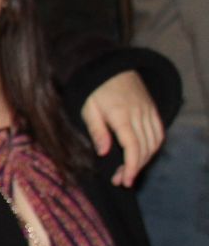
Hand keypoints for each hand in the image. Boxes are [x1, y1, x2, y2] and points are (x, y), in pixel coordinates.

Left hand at [80, 71, 165, 186]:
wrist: (109, 65)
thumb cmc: (93, 88)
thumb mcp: (87, 108)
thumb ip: (97, 130)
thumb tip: (104, 153)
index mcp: (121, 114)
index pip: (132, 146)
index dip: (130, 166)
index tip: (124, 180)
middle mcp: (139, 113)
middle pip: (144, 148)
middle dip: (134, 167)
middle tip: (121, 180)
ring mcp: (148, 110)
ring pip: (154, 142)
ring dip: (145, 159)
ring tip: (129, 171)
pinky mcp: (152, 109)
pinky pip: (158, 132)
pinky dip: (154, 146)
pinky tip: (143, 155)